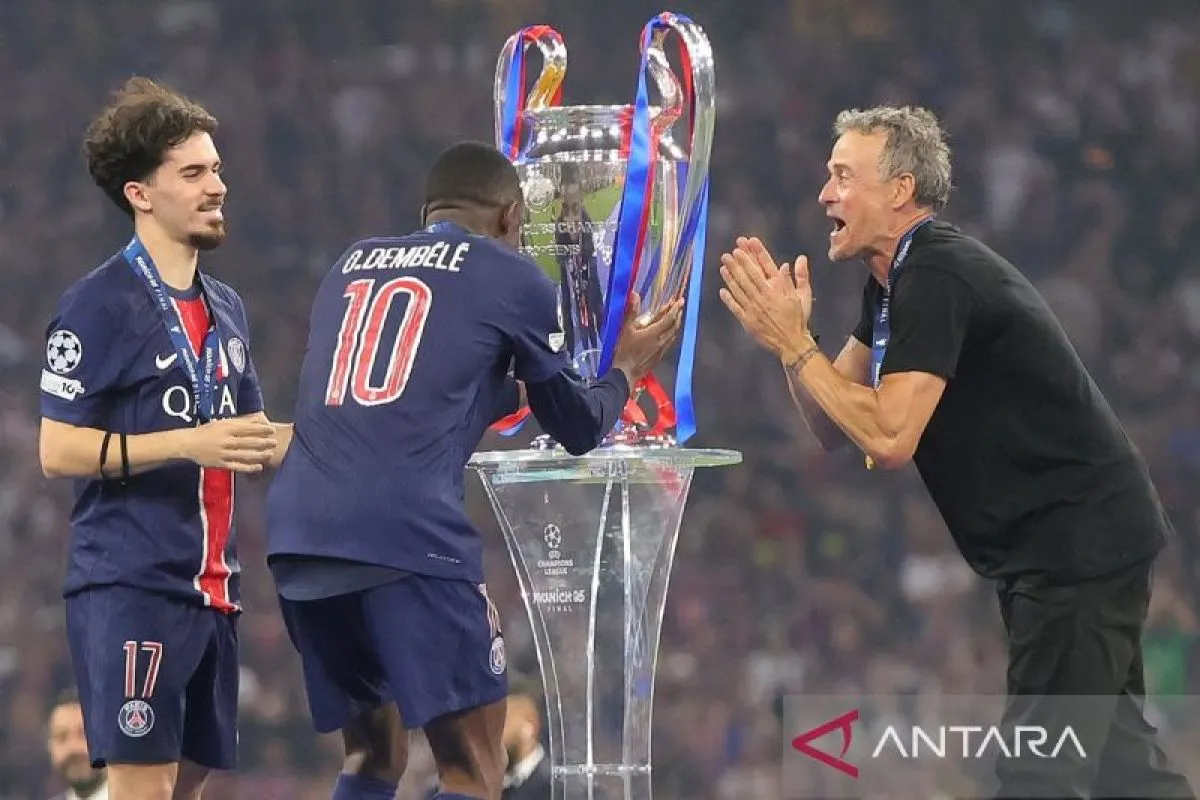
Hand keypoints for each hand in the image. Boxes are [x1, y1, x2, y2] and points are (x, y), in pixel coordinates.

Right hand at [181, 414, 277, 472]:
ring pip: (244, 455)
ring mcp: (223, 453)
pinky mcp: (221, 464)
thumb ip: (240, 422)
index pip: (247, 428)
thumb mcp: (222, 423)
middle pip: (247, 442)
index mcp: (225, 428)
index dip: (261, 429)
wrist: (188, 444)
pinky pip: (237, 466)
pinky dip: (249, 467)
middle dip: (263, 442)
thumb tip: (258, 419)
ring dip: (259, 455)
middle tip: (275, 442)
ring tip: (269, 454)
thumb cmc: (207, 431)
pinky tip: (259, 467)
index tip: (272, 430)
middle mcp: (225, 441)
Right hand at [611, 292, 683, 385]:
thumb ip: (631, 311)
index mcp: (654, 333)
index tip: (680, 300)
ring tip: (676, 317)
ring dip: (676, 324)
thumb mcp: (624, 329)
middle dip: (677, 315)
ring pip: (673, 334)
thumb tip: (635, 295)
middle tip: (679, 306)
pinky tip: (669, 333)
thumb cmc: (623, 351)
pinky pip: (669, 342)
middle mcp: (661, 341)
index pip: (669, 318)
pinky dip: (671, 334)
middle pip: (674, 326)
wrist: (624, 373)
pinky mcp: (659, 357)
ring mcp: (661, 350)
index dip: (675, 308)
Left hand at [719, 236, 813, 361]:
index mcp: (778, 288)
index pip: (766, 265)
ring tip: (724, 265)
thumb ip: (801, 276)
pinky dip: (728, 298)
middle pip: (749, 274)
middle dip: (739, 261)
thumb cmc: (799, 318)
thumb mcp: (804, 296)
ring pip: (740, 288)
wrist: (792, 343)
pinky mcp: (747, 320)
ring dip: (731, 276)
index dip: (757, 252)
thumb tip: (800, 258)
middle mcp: (764, 295)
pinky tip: (722, 290)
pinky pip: (735, 307)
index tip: (749, 241)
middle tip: (731, 251)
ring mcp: (754, 308)